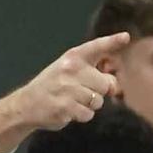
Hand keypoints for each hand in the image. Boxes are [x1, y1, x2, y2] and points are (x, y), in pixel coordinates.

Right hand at [0, 32, 128, 152]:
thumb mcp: (67, 70)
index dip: (112, 41)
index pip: (96, 47)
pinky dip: (81, 116)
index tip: (126, 37)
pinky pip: (88, 114)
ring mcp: (67, 88)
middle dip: (100, 91)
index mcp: (73, 57)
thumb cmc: (52, 86)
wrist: (26, 104)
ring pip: (98, 101)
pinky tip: (69, 110)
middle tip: (83, 92)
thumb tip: (115, 85)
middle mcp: (70, 69)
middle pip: (106, 83)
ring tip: (73, 101)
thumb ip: (90, 72)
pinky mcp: (65, 107)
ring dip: (89, 105)